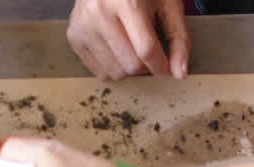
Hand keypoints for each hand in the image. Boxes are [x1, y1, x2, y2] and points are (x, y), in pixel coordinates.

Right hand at [67, 0, 188, 81]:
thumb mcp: (167, 5)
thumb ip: (178, 38)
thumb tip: (179, 73)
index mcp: (126, 1)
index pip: (147, 50)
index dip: (162, 66)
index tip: (166, 68)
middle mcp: (100, 13)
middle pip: (131, 65)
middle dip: (145, 65)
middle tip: (146, 48)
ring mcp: (83, 26)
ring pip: (116, 72)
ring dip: (129, 67)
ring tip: (130, 45)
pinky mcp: (74, 37)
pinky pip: (100, 72)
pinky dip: (113, 66)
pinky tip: (116, 46)